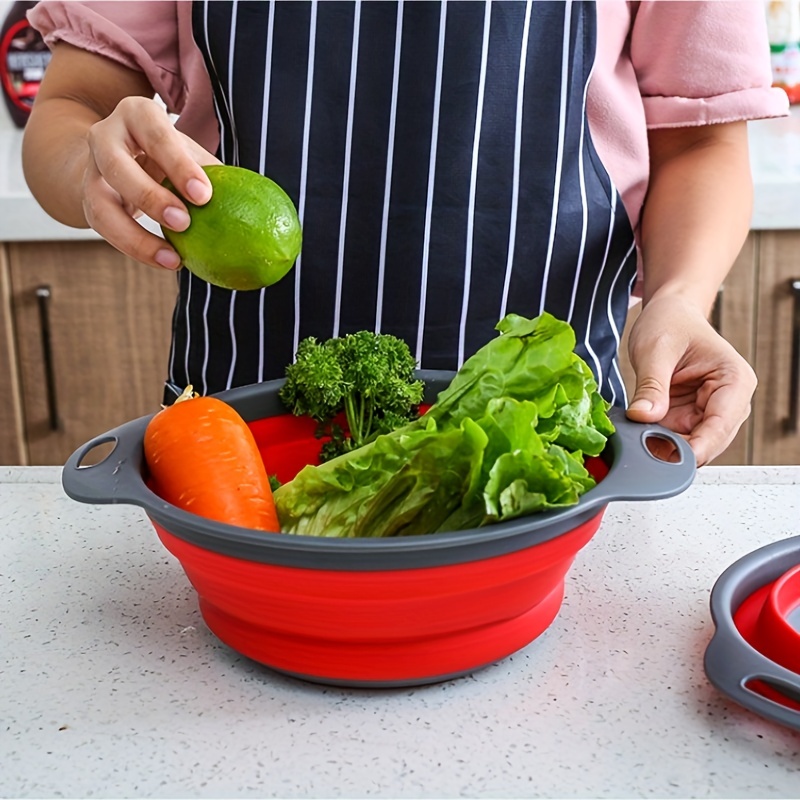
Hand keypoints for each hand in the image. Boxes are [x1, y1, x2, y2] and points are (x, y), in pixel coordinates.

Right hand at [82, 96, 220, 268]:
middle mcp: (105, 137)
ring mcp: (91, 171)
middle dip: (149, 196)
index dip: (178, 164)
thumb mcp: (188, 152)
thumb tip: (264, 205)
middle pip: (117, 165)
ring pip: (100, 205)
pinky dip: (136, 249)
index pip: (156, 134)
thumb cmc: (168, 154)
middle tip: (184, 223)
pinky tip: (166, 262)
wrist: (118, 157)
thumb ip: (215, 173)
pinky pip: (105, 230)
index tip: (204, 196)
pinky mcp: (88, 202)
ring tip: (173, 258)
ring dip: (135, 236)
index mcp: (137, 115)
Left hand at [625, 295, 756, 466]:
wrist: (668, 314)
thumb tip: (642, 417)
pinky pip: (676, 438)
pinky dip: (658, 439)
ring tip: (639, 434)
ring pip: (692, 445)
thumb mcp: (655, 351)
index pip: (720, 426)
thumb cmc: (670, 322)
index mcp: (734, 381)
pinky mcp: (690, 417)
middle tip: (642, 446)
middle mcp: (729, 401)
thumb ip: (651, 386)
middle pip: (708, 442)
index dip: (696, 448)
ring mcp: (709, 412)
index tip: (669, 458)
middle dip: (677, 448)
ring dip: (666, 445)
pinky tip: (641, 432)